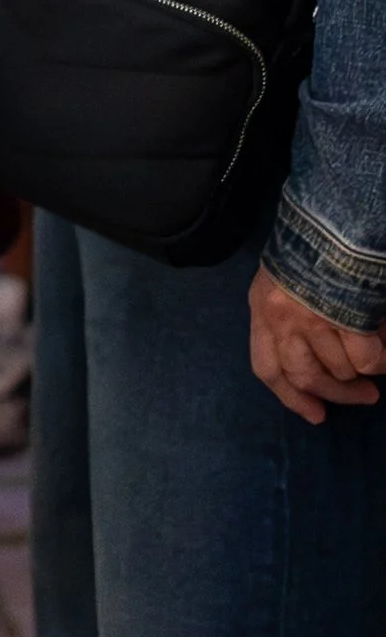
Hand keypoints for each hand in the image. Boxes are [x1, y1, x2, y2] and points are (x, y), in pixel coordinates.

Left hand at [248, 265, 385, 421]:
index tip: (316, 416)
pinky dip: (382, 359)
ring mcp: (312, 319)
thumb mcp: (283, 284)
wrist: (332, 220)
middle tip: (364, 397)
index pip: (266, 367)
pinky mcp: (345, 318)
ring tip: (378, 356)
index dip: (290, 397)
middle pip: (305, 376)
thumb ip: (288, 322)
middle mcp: (281, 318)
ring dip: (364, 370)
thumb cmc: (311, 251)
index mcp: (262, 309)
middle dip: (338, 394)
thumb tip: (321, 371)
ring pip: (341, 370)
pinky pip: (368, 359)